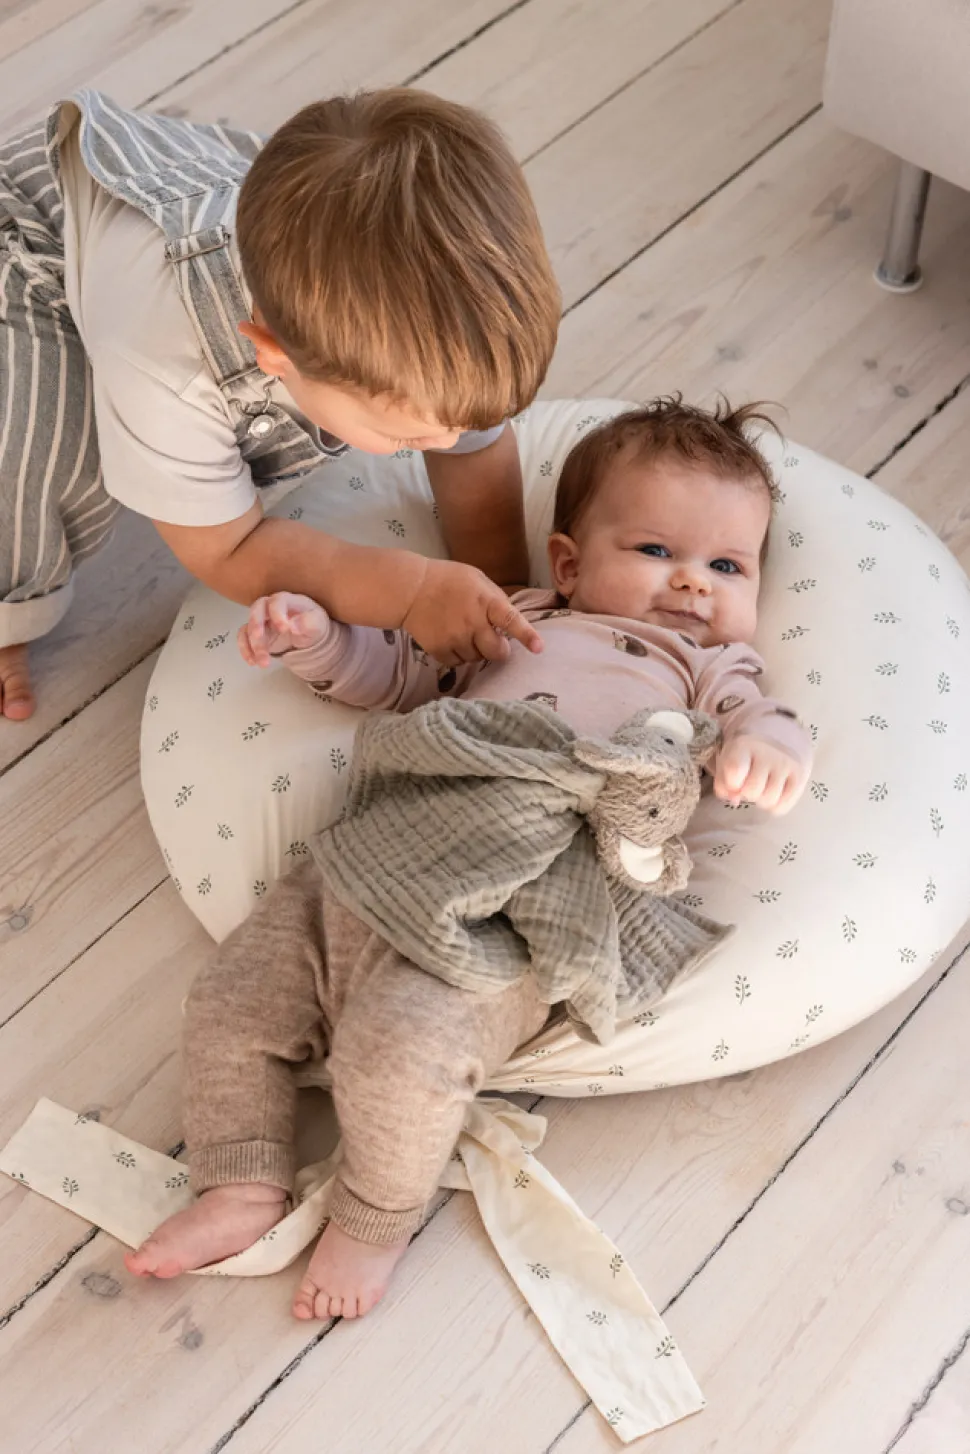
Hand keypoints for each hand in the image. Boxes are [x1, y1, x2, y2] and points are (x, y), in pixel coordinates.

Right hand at [238, 592, 330, 666]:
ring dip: (253, 645)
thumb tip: (293, 626)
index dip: (277, 613)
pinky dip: (246, 650)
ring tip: (264, 663)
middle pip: (257, 609)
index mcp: (287, 601)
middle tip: (259, 639)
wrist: (309, 638)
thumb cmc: (313, 625)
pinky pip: (244, 639)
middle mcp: (270, 607)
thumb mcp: (318, 624)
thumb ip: (309, 623)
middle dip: (256, 625)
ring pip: (249, 627)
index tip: (284, 629)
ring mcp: (261, 620)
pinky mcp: (256, 633)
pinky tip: (253, 662)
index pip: (278, 601)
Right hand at [402, 559, 542, 665]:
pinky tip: (450, 639)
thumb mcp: (478, 580)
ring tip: (463, 631)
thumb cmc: (448, 580)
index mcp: (486, 601)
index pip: (510, 619)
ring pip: (477, 658)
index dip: (526, 635)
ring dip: (475, 650)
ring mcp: (455, 638)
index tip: (539, 648)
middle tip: (492, 641)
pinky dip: (458, 655)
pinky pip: (458, 663)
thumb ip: (496, 600)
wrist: (411, 588)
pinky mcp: (439, 649)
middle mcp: (472, 622)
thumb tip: (511, 622)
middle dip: (498, 649)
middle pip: (496, 652)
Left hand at [714, 736, 807, 814]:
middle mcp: (768, 753)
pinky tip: (773, 793)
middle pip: (752, 791)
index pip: (735, 770)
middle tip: (749, 782)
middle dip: (747, 792)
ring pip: (769, 801)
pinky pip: (783, 806)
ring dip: (761, 800)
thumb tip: (734, 800)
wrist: (781, 730)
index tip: (734, 779)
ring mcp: (786, 764)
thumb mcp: (728, 757)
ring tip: (762, 787)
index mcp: (744, 744)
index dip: (732, 783)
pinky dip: (775, 806)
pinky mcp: (800, 775)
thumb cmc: (747, 749)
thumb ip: (723, 781)